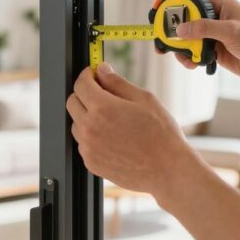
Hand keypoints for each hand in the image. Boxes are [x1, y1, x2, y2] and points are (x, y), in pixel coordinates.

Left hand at [66, 63, 202, 196]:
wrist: (167, 170)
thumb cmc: (161, 135)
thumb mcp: (144, 99)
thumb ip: (117, 83)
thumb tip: (102, 70)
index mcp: (102, 109)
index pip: (80, 84)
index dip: (87, 75)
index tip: (93, 74)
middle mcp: (90, 128)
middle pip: (73, 102)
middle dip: (84, 93)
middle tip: (103, 93)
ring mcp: (88, 148)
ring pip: (76, 123)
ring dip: (87, 115)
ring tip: (112, 119)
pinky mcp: (91, 163)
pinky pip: (83, 143)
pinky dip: (92, 135)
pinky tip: (112, 136)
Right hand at [163, 0, 239, 82]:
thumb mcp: (231, 31)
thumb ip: (204, 28)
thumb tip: (179, 29)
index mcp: (219, 4)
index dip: (172, 4)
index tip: (157, 11)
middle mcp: (214, 17)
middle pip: (184, 20)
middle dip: (172, 31)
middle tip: (161, 42)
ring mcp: (213, 34)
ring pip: (187, 38)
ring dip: (181, 49)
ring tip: (183, 58)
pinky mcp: (214, 50)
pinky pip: (194, 52)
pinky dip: (189, 58)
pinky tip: (193, 65)